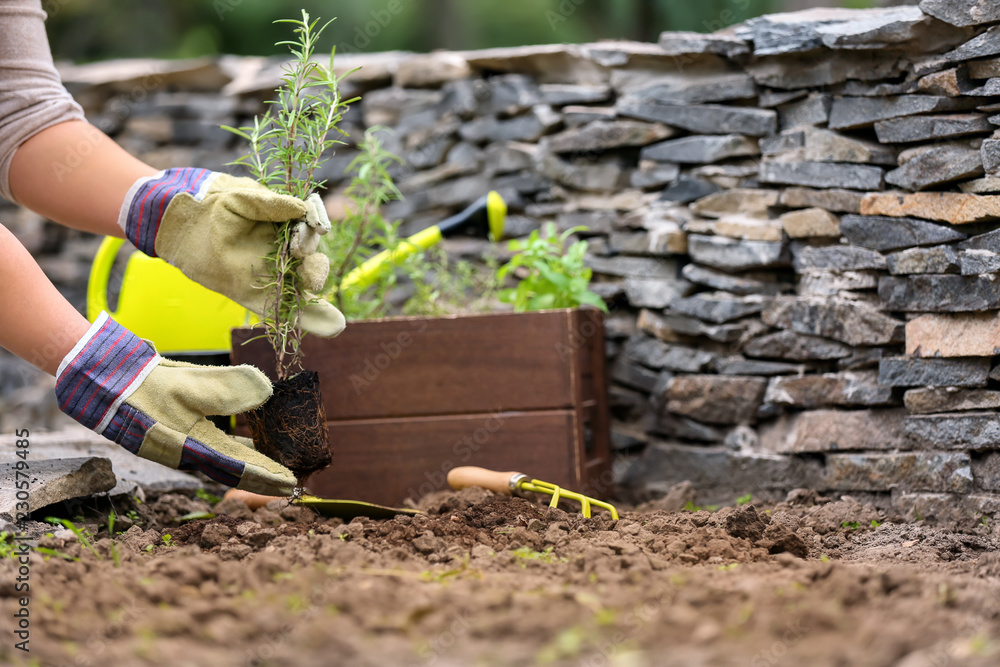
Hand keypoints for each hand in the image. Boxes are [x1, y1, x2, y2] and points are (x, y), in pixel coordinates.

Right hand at [56, 311, 296, 495]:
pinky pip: (215, 448)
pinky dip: (235, 448)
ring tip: (276, 466)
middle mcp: (190, 452)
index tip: (292, 485)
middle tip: (290, 487)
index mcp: (194, 447)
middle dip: (262, 479)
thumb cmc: (145, 387)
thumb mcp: (188, 384)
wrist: (104, 384)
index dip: (267, 477)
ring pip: (225, 461)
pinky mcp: (178, 433)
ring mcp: (183, 444)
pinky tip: (249, 442)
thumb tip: (267, 390)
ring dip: (250, 464)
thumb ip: (228, 387)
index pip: (239, 468)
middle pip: (234, 471)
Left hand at [118, 168, 344, 337]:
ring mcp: (269, 277)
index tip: (313, 231)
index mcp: (284, 231)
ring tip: (332, 321)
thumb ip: (272, 203)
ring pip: (302, 292)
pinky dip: (305, 320)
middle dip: (317, 270)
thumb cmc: (215, 205)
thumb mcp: (244, 198)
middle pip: (311, 266)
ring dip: (319, 305)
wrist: (183, 221)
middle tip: (311, 273)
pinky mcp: (253, 296)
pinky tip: (330, 328)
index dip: (314, 234)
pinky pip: (280, 310)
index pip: (310, 236)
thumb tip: (303, 209)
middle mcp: (281, 255)